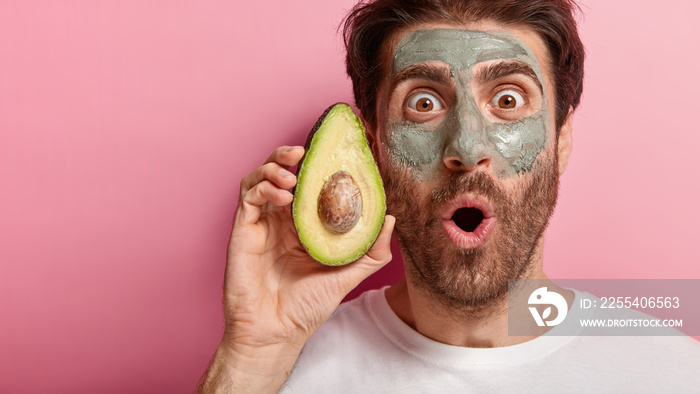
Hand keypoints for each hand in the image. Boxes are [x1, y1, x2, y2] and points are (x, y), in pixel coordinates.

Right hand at [200, 145, 393, 391]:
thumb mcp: (348, 275)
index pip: (308, 184)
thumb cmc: (308, 306)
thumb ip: (371, 251)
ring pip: (260, 179)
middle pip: (281, 174)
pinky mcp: (243, 231)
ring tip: (293, 171)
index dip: (318, 166)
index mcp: (303, 225)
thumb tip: (390, 219)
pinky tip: (284, 194)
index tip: (335, 153)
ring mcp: (260, 224)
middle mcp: (281, 220)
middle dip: (290, 155)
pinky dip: (264, 187)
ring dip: (275, 167)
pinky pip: (249, 198)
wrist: (277, 332)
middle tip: (305, 150)